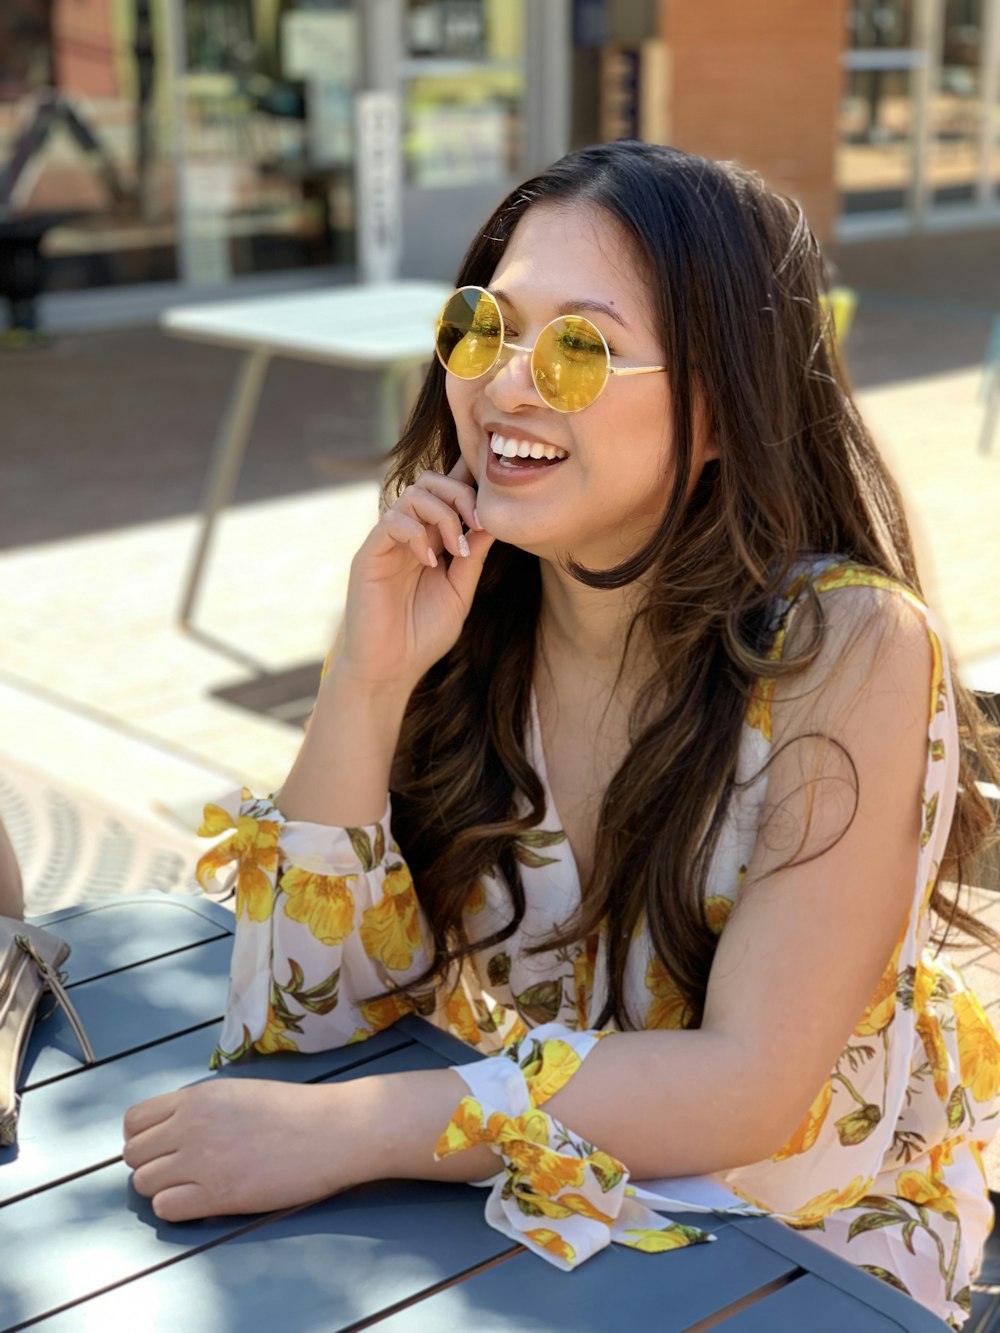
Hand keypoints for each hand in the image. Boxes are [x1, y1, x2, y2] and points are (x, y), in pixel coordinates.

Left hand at [123, 1078, 352, 1221]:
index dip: (143, 1136)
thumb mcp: (238, 1093)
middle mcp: (190, 1126)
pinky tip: (202, 1200)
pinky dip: (176, 1207)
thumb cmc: (294, 1110)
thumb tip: (170, 1130)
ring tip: (193, 1185)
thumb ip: (200, 1108)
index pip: (134, 1120)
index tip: (162, 1145)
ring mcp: (201, 1161)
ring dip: (162, 1187)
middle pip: (133, 1155)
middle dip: (151, 1163)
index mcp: (196, 1098)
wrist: (333, 1130)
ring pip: (143, 1183)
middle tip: (179, 1169)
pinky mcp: (217, 1195)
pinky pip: (165, 1207)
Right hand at [333, 459, 494, 690]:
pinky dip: (416, 534)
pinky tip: (430, 561)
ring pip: (412, 495)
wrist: (390, 669)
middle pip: (430, 482)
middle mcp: (408, 535)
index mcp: (430, 540)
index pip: (446, 494)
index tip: (494, 489)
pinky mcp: (369, 555)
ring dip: (442, 514)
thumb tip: (491, 522)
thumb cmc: (423, 635)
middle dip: (460, 493)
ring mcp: (387, 543)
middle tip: (479, 523)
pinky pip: (391, 521)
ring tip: (454, 547)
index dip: (467, 480)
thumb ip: (472, 557)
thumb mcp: (459, 592)